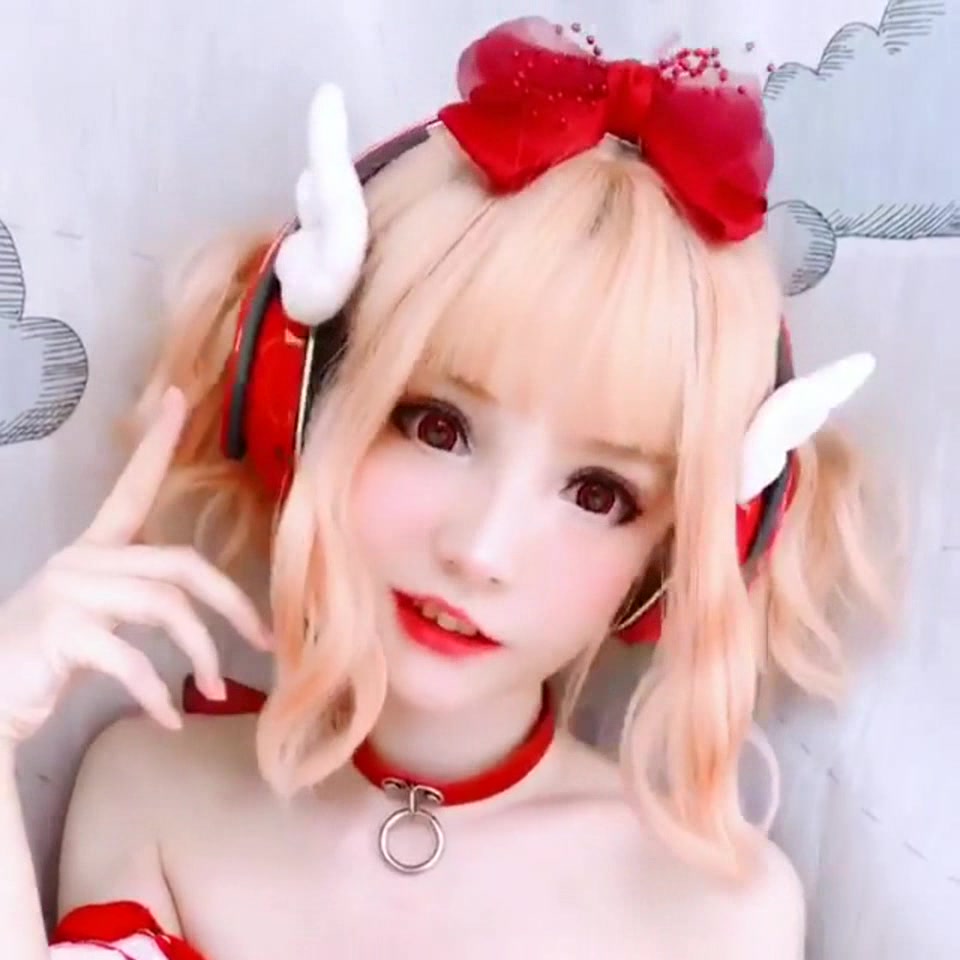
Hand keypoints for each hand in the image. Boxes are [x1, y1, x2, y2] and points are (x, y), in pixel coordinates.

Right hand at [0, 387, 271, 744]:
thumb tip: (203, 613)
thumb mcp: (102, 618)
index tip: (178, 397)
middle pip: (181, 564)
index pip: (132, 486)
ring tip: (213, 690)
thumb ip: (145, 600)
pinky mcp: (62, 631)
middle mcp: (83, 560)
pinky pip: (131, 657)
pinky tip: (169, 716)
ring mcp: (70, 592)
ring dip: (201, 652)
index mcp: (94, 550)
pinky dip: (157, 690)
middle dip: (231, 602)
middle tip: (262, 640)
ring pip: (165, 606)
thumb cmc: (48, 655)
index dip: (156, 444)